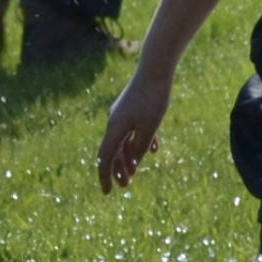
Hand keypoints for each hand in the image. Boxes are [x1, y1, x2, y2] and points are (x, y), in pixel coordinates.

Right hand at [98, 74, 171, 192]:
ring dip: (129, 158)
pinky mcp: (133, 107)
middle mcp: (115, 121)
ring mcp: (123, 114)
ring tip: (136, 171)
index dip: (105, 176)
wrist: (156, 68)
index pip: (105, 158)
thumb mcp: (150, 127)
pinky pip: (135, 129)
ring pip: (124, 141)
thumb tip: (133, 162)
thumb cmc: (153, 98)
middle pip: (113, 151)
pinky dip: (141, 141)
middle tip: (125, 186)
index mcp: (115, 128)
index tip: (108, 192)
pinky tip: (154, 149)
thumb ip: (140, 147)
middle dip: (118, 170)